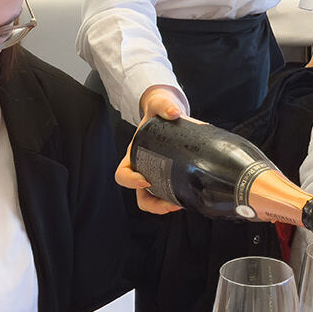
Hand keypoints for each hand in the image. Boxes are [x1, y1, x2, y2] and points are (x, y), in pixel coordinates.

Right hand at [116, 87, 187, 215]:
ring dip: (164, 206)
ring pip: (154, 200)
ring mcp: (156, 175)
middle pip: (139, 196)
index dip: (130, 181)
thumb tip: (173, 112)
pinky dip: (176, 199)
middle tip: (170, 203)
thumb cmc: (159, 110)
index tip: (146, 180)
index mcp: (133, 155)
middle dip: (152, 203)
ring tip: (180, 204)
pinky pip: (169, 194)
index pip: (122, 175)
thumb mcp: (159, 105)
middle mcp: (142, 169)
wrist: (170, 112)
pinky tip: (190, 197)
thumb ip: (164, 105)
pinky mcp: (171, 176)